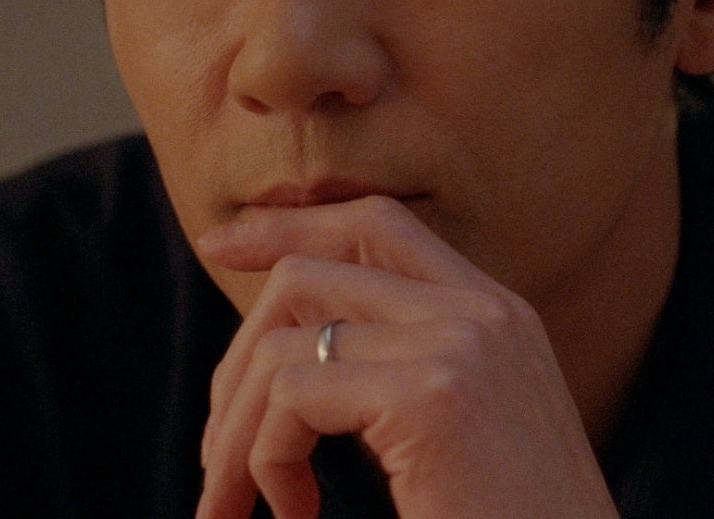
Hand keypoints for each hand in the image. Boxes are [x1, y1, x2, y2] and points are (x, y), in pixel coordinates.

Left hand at [193, 195, 620, 518]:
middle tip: (215, 456)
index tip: (219, 244)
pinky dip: (264, 458)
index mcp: (498, 314)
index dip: (288, 226)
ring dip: (236, 432)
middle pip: (310, 273)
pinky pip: (292, 395)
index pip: (377, 223)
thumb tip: (284, 352)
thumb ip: (398, 373)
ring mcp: (461, 345)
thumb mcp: (459, 433)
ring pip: (282, 345)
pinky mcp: (431, 397)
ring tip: (237, 504)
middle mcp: (485, 312)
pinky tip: (292, 511)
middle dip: (235, 359)